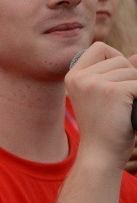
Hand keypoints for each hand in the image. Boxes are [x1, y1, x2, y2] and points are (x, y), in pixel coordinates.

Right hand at [66, 42, 136, 166]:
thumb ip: (115, 73)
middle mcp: (80, 77)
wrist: (100, 154)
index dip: (114, 58)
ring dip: (135, 88)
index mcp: (72, 76)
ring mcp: (94, 83)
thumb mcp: (103, 95)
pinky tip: (129, 112)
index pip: (99, 48)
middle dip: (128, 77)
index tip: (114, 81)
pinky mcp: (112, 91)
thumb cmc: (104, 127)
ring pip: (131, 70)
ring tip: (123, 108)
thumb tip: (136, 56)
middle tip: (119, 103)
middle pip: (119, 59)